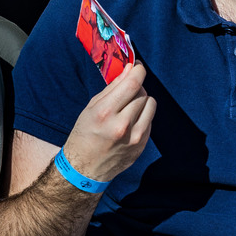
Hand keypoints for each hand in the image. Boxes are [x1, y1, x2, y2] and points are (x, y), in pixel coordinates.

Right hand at [63, 62, 155, 182]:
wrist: (85, 169)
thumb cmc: (84, 135)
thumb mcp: (91, 108)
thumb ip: (112, 88)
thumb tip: (129, 69)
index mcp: (105, 113)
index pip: (132, 84)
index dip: (139, 70)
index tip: (138, 66)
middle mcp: (122, 125)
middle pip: (142, 93)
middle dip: (137, 86)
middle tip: (128, 89)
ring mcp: (135, 137)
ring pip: (151, 104)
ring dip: (143, 100)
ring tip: (130, 105)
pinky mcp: (142, 145)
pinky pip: (150, 120)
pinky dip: (143, 115)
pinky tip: (131, 120)